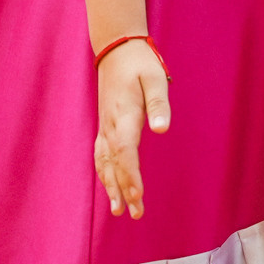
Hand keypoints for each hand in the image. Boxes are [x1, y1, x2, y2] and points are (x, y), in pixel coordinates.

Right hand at [93, 37, 171, 218]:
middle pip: (114, 163)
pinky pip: (101, 155)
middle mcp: (111, 125)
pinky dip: (105, 174)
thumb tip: (161, 129)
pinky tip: (109, 188)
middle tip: (134, 214)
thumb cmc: (139, 63)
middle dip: (123, 190)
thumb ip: (159, 104)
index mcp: (124, 115)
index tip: (138, 195)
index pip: (125, 151)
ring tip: (118, 211)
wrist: (116, 50)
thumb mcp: (155, 78)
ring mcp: (105, 126)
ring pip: (105, 162)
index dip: (131, 175)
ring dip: (111, 187)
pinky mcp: (105, 126)